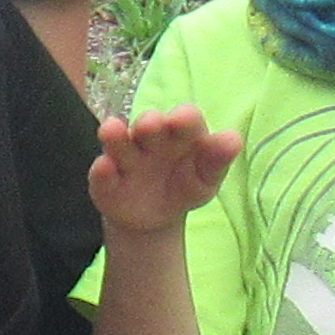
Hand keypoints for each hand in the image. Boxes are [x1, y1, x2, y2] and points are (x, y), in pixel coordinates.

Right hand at [91, 104, 240, 232]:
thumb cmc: (185, 187)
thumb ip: (217, 160)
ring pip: (119, 142)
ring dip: (115, 136)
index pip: (185, 119)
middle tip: (151, 124)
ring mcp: (125, 157)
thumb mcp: (206, 178)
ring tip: (111, 130)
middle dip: (150, 123)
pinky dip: (102, 171)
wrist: (155, 216)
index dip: (184, 119)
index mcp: (181, 134)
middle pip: (149, 125)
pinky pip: (101, 173)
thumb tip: (233, 139)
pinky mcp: (104, 179)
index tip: (183, 120)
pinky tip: (104, 167)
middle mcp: (150, 139)